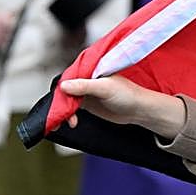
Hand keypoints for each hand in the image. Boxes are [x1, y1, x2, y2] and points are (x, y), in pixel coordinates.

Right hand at [59, 74, 185, 138]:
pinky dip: (68, 116)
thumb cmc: (127, 94)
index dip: (60, 90)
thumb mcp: (105, 88)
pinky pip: (72, 109)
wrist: (139, 110)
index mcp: (90, 71)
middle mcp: (85, 81)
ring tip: (66, 123)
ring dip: (62, 112)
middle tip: (56, 117)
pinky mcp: (87, 104)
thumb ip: (85, 86)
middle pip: (65, 91)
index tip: (56, 102)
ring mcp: (85, 93)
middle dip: (59, 104)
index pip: (68, 78)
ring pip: (67, 101)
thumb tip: (63, 86)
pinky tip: (72, 123)